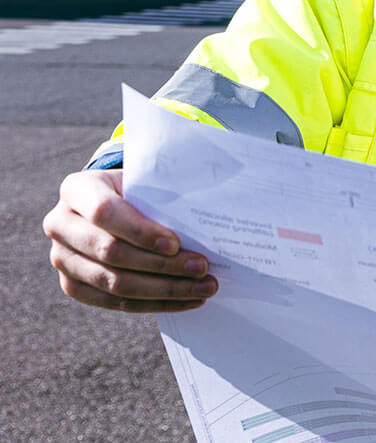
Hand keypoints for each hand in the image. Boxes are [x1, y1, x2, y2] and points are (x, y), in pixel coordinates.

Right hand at [43, 169, 215, 312]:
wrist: (110, 205)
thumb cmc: (137, 190)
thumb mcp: (145, 181)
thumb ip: (163, 195)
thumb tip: (206, 224)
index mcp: (77, 189)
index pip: (104, 212)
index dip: (140, 231)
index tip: (176, 243)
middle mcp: (60, 225)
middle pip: (110, 252)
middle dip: (162, 264)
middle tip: (202, 268)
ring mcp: (62, 258)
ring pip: (113, 283)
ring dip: (164, 289)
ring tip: (203, 287)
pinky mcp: (72, 285)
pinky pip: (114, 303)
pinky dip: (154, 304)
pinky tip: (186, 300)